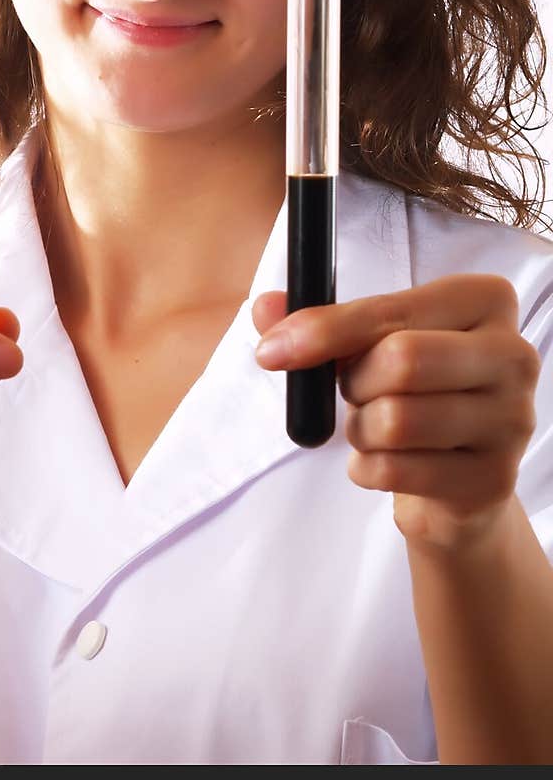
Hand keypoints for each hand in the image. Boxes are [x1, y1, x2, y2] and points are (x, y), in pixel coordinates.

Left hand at [252, 275, 539, 551]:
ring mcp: (512, 420)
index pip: (391, 309)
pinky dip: (367, 468)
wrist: (454, 480)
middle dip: (354, 383)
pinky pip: (396, 470)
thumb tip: (264, 308)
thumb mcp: (367, 345)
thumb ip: (315, 321)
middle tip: (354, 393)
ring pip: (396, 420)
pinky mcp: (493, 479)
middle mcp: (513, 354)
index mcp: (485, 300)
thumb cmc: (412, 392)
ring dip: (360, 429)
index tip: (271, 351)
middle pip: (402, 360)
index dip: (323, 330)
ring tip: (375, 428)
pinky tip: (384, 462)